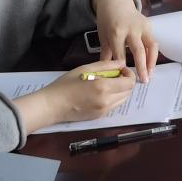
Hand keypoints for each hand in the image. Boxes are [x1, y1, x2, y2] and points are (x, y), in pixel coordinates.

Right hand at [14, 59, 134, 131]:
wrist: (52, 105)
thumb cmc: (65, 85)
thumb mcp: (85, 68)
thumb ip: (106, 65)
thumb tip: (121, 64)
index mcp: (103, 87)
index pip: (129, 82)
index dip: (129, 74)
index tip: (121, 70)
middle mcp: (107, 100)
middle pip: (129, 92)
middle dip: (126, 82)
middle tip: (115, 76)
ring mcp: (104, 110)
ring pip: (123, 100)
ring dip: (121, 91)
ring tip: (108, 84)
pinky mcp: (100, 116)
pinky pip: (114, 106)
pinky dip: (114, 98)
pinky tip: (101, 93)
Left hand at [91, 0, 157, 81]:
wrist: (116, 2)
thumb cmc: (107, 21)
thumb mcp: (103, 36)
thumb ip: (106, 54)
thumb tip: (106, 71)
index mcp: (117, 32)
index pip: (121, 53)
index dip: (123, 66)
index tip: (124, 78)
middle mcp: (131, 29)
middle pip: (139, 50)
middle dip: (142, 67)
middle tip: (144, 81)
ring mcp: (142, 26)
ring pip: (151, 46)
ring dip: (152, 62)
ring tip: (150, 74)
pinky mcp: (149, 25)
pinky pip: (153, 42)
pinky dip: (153, 54)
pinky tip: (151, 65)